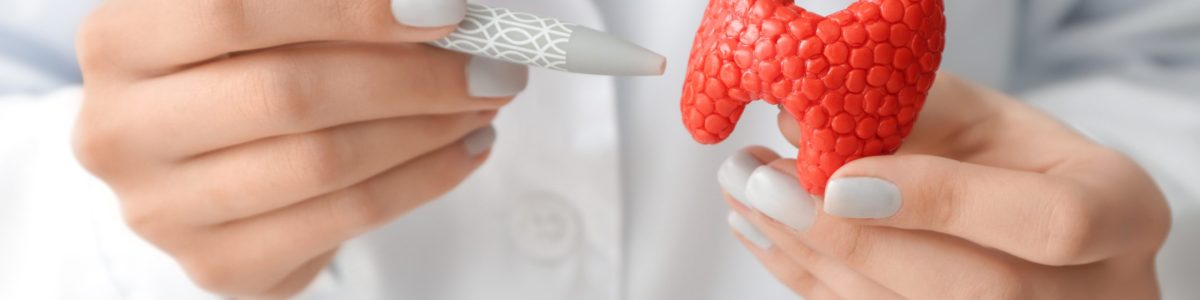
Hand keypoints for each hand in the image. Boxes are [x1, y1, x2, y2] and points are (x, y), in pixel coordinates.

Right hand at [73, 0, 526, 297]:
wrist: (204, 154)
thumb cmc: (247, 65)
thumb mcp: (273, 17)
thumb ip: (338, 7)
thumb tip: (434, 3)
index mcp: (122, 41)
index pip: (231, 12)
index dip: (349, 11)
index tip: (443, 12)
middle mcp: (123, 128)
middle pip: (288, 94)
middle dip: (413, 77)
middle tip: (489, 64)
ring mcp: (164, 209)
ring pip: (324, 164)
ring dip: (429, 129)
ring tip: (483, 101)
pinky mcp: (219, 263)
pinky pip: (344, 221)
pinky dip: (423, 180)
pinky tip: (461, 149)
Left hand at [718, 74, 1170, 298]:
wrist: (1055, 243)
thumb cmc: (1024, 171)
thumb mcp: (992, 121)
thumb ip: (915, 116)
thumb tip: (802, 124)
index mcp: (1121, 216)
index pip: (1052, 222)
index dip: (943, 202)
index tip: (844, 178)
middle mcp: (1092, 295)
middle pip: (978, 291)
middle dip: (853, 241)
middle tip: (765, 184)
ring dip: (811, 260)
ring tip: (747, 198)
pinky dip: (810, 281)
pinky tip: (764, 234)